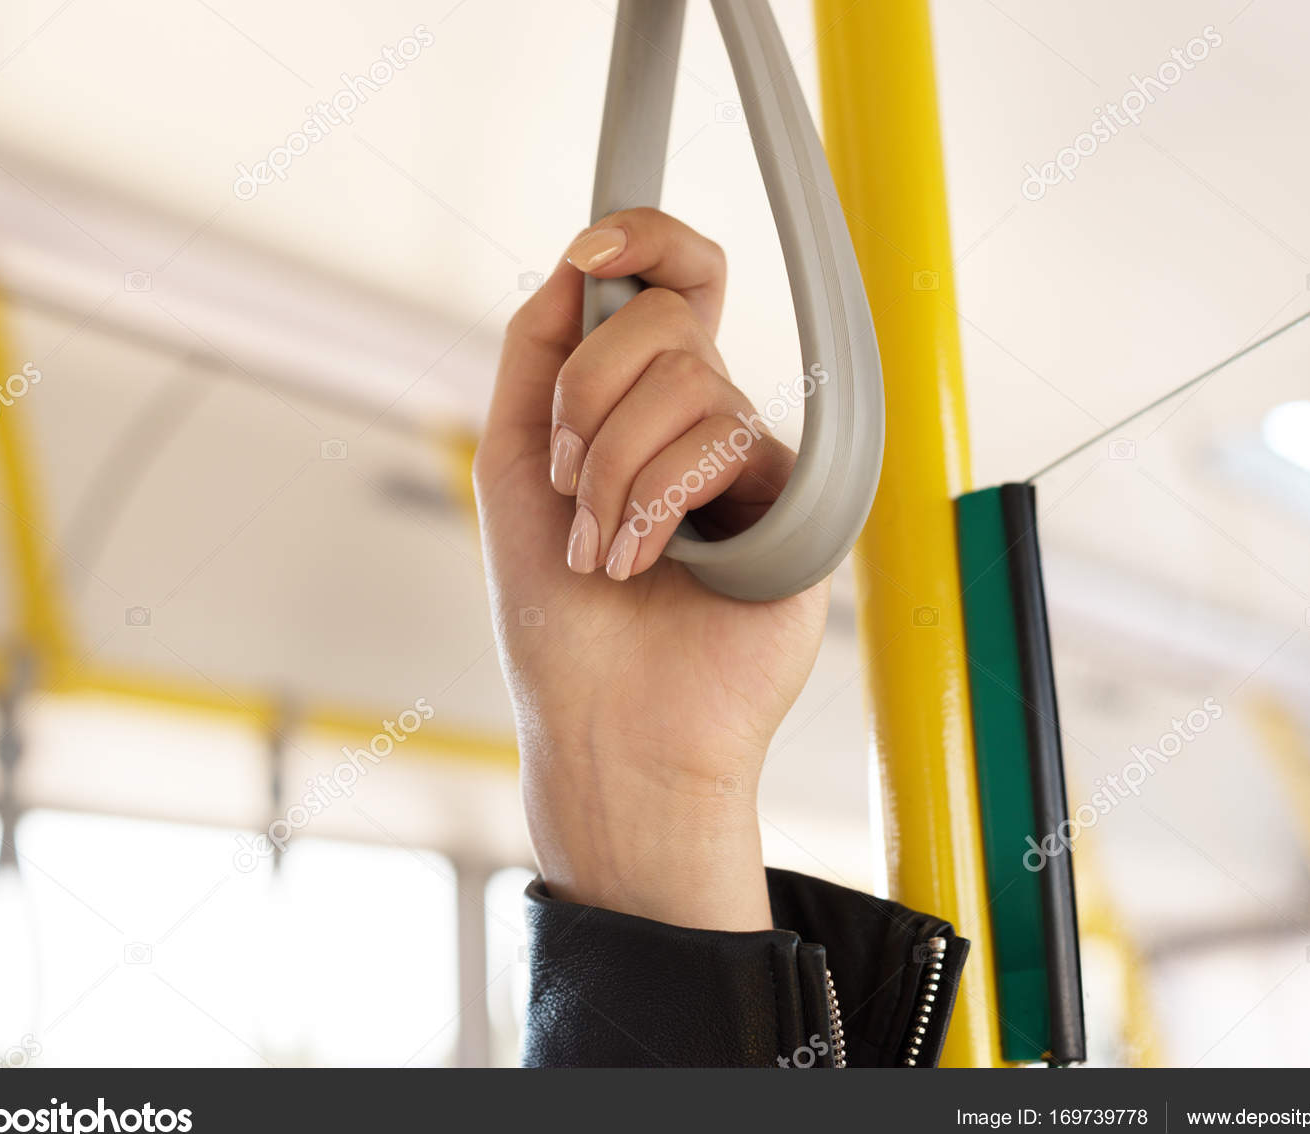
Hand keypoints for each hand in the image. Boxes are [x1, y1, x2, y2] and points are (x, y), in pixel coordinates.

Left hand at [474, 209, 828, 931]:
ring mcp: (752, 462)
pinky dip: (658, 498)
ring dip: (615, 468)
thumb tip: (575, 262)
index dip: (644, 238)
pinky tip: (651, 563)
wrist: (605, 719)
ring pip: (692, 378)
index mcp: (641, 403)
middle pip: (667, 316)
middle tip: (567, 483)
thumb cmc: (557, 614)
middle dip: (588, 396)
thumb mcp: (514, 465)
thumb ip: (537, 354)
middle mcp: (704, 420)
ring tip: (605, 548)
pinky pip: (727, 438)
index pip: (674, 281)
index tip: (588, 253)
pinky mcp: (795, 504)